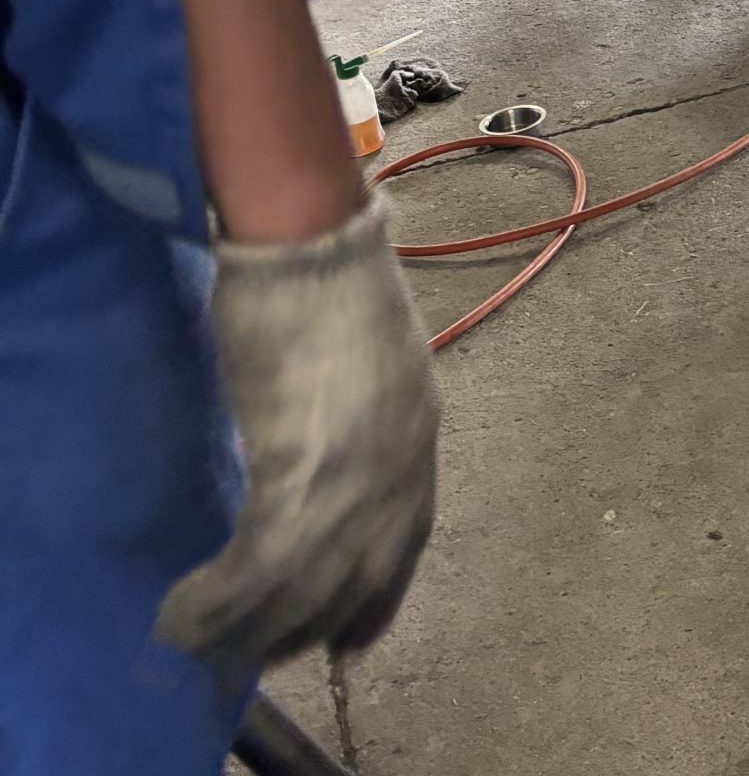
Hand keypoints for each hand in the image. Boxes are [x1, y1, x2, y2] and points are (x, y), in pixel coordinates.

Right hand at [157, 197, 437, 670]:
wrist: (311, 239)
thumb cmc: (328, 282)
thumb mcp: (371, 363)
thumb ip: (360, 420)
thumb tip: (320, 460)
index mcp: (420, 430)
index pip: (408, 539)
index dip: (376, 595)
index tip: (349, 638)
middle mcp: (401, 461)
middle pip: (357, 577)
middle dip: (305, 627)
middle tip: (256, 652)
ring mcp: (357, 468)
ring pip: (304, 586)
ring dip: (247, 626)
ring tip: (197, 636)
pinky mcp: (302, 466)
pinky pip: (263, 567)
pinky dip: (220, 599)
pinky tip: (185, 610)